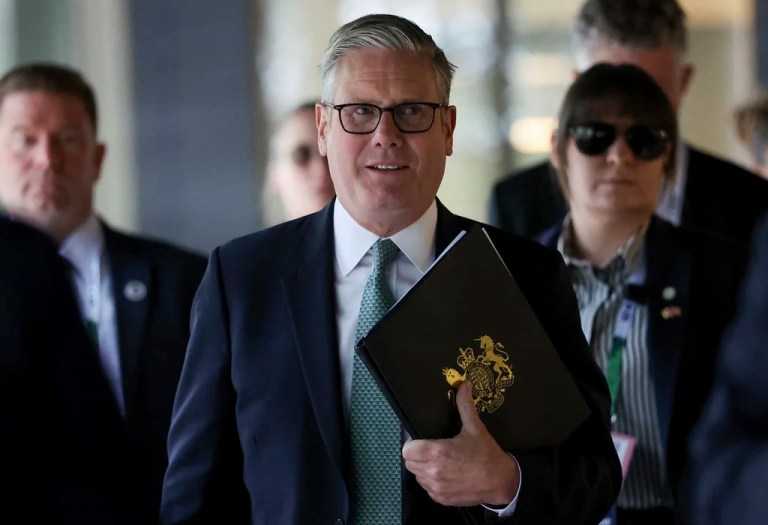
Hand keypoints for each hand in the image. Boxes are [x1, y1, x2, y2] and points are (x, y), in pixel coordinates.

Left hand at [402, 381, 520, 506]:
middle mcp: (433, 472)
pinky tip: (445, 475)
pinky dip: (432, 482)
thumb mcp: (474, 427)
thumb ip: (464, 405)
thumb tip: (463, 385)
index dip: (412, 444)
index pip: (407, 450)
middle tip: (431, 450)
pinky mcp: (441, 499)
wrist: (500, 481)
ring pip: (417, 476)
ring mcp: (436, 488)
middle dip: (416, 455)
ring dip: (423, 469)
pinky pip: (427, 488)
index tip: (422, 441)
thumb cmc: (486, 453)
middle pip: (409, 463)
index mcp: (437, 452)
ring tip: (439, 462)